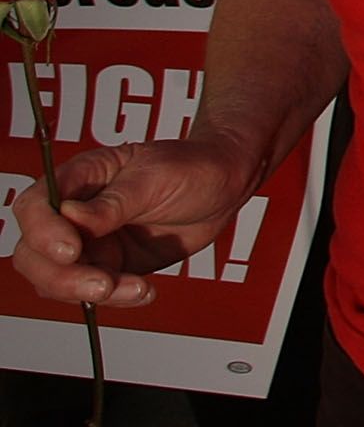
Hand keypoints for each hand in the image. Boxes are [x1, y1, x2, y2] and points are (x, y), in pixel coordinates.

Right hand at [10, 136, 260, 309]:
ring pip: (59, 279)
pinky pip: (94, 292)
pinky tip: (144, 291)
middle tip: (102, 285)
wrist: (226, 185)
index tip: (71, 250)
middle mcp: (76, 212)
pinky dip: (116, 298)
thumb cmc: (192, 166)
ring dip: (90, 292)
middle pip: (36, 253)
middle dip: (62, 276)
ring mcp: (90, 242)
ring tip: (136, 287)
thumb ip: (114, 202)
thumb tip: (71, 217)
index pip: (36, 206)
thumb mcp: (156, 177)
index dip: (43, 232)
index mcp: (81, 177)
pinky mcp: (109, 265)